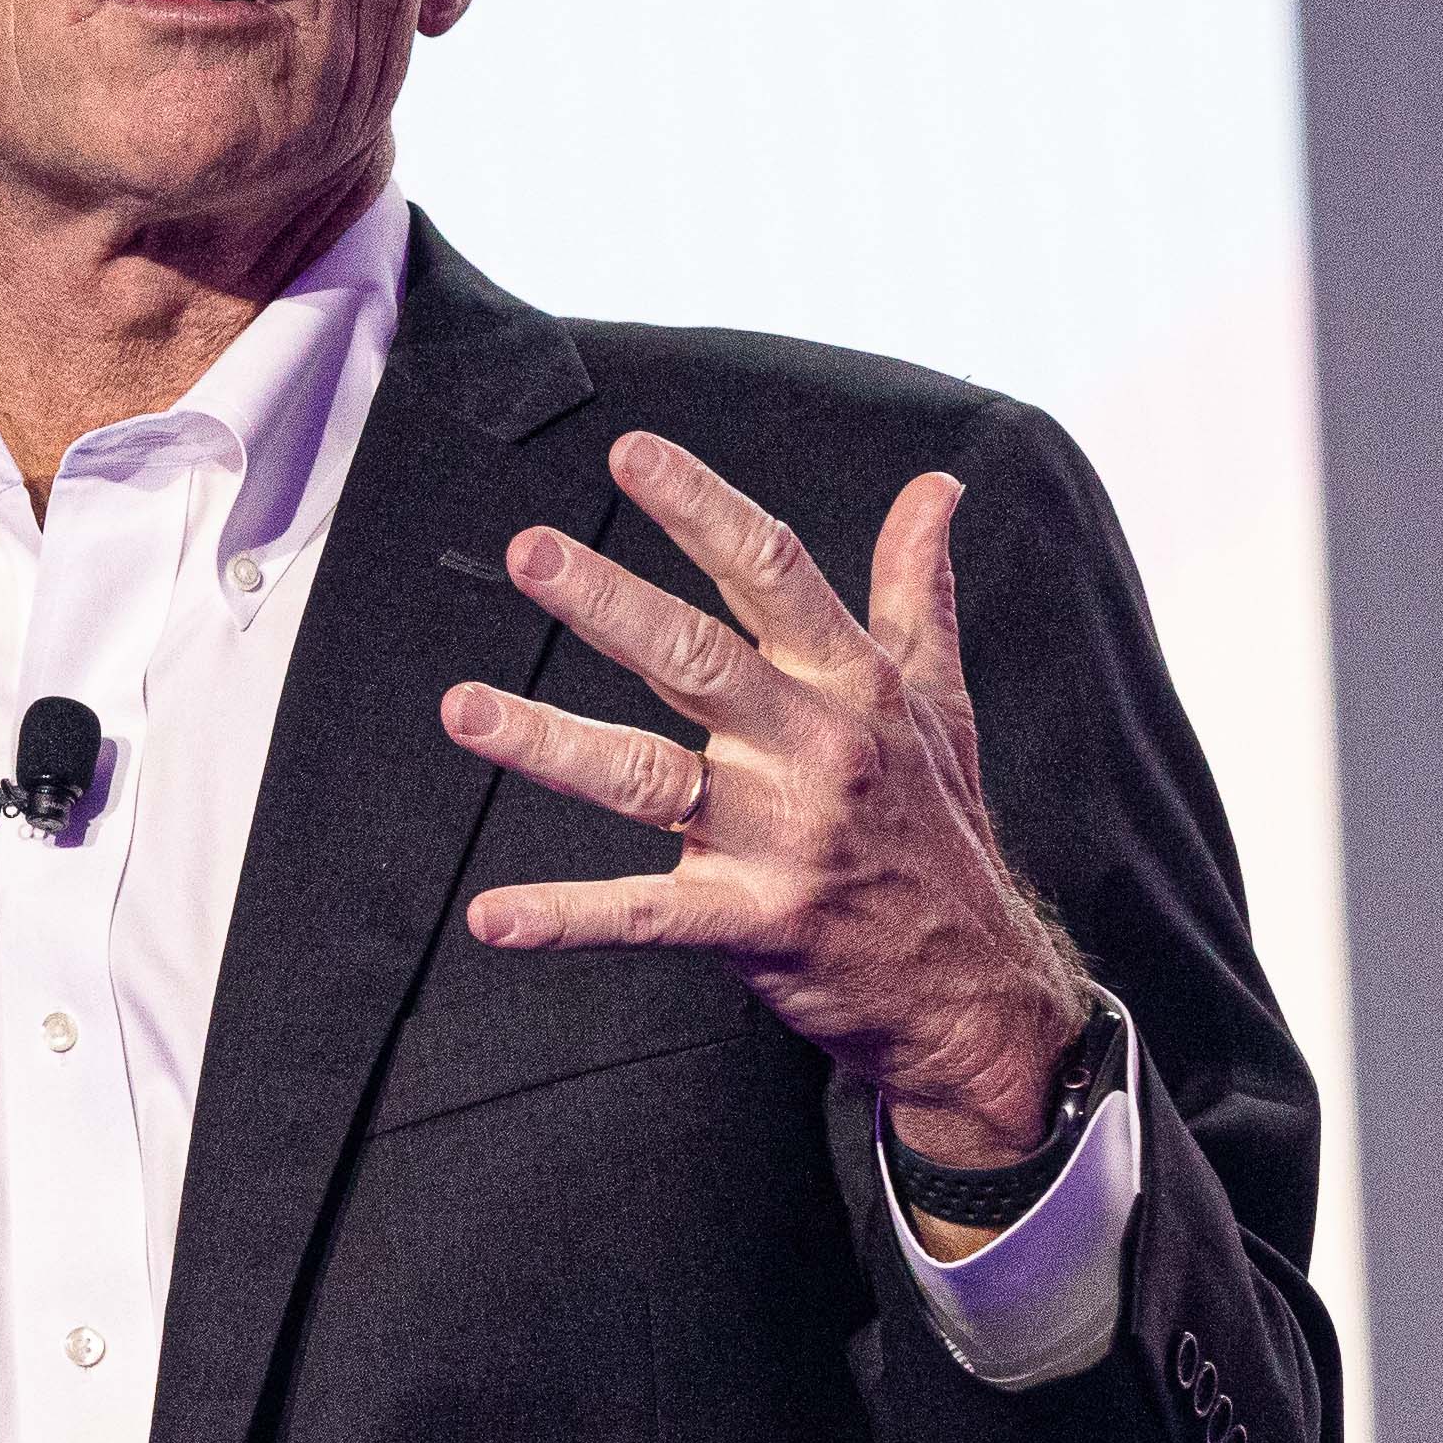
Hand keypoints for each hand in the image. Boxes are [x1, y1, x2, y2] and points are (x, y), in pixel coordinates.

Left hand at [440, 434, 1090, 1165]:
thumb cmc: (942, 832)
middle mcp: (814, 750)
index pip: (774, 573)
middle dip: (611, 603)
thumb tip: (935, 488)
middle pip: (699, 659)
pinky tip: (494, 916)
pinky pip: (644, 916)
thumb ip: (918, 589)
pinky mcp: (752, 923)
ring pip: (650, 779)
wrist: (977, 988)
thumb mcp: (942, 701)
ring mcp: (781, 839)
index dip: (701, 509)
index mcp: (854, 686)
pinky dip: (564, 918)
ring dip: (551, 746)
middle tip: (532, 552)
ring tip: (466, 710)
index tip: (631, 453)